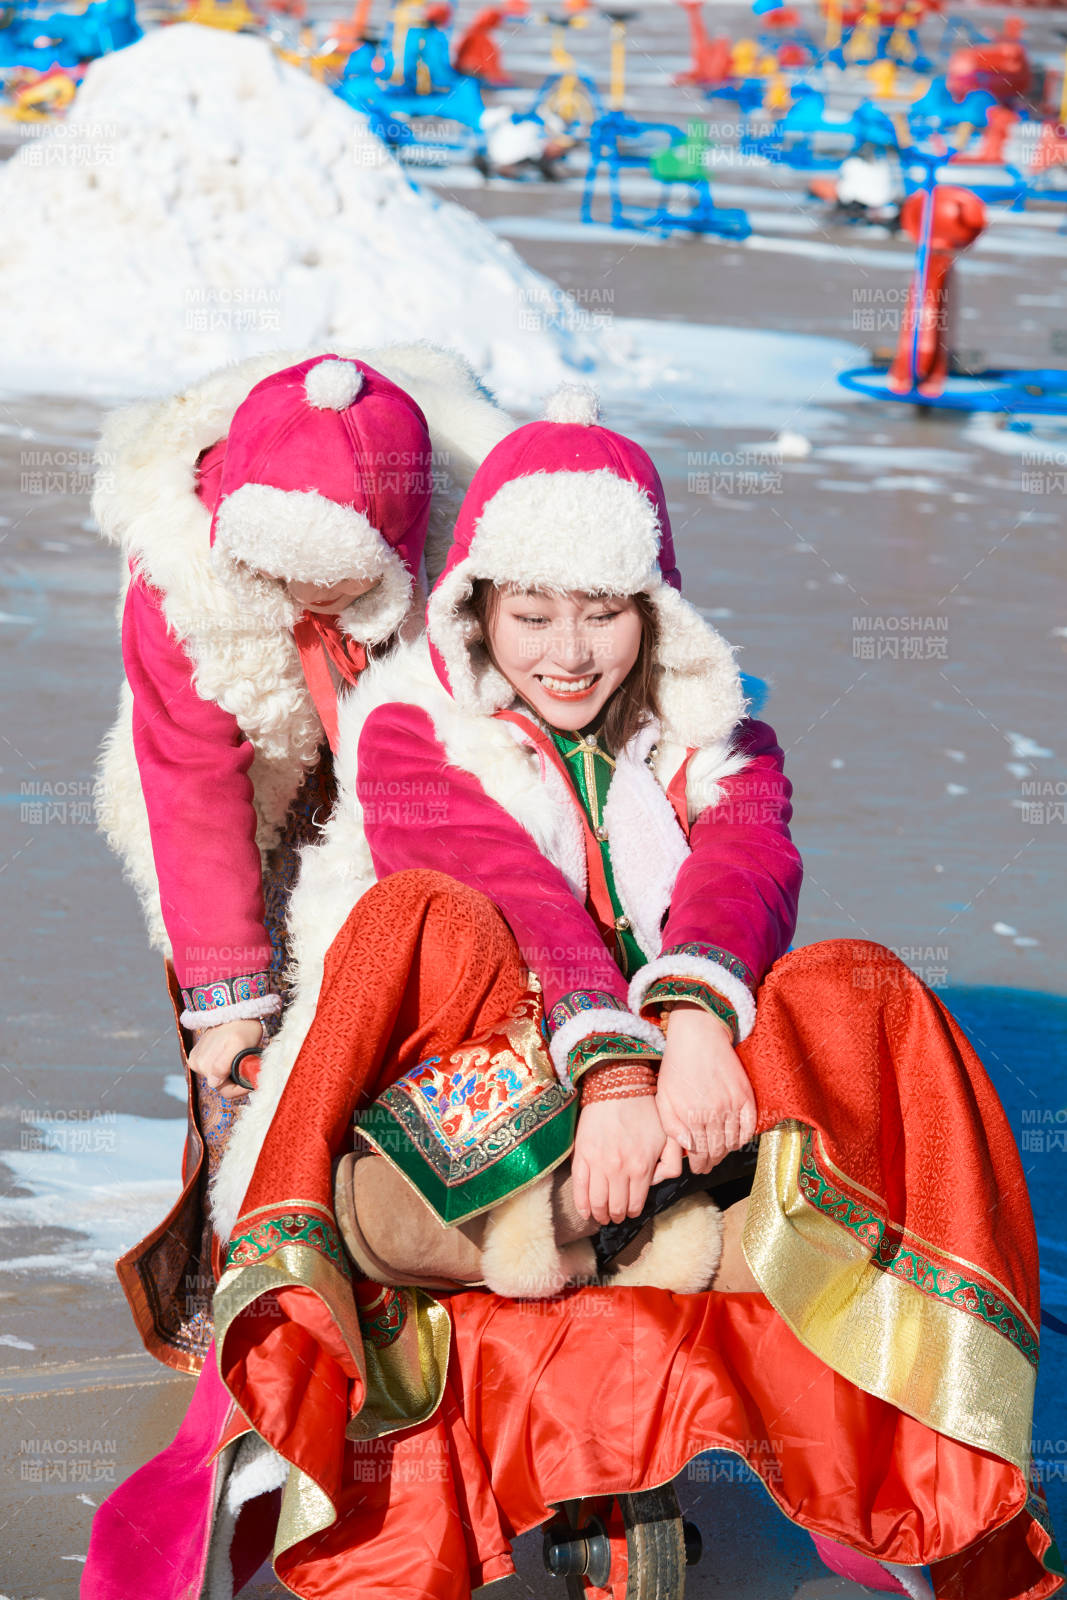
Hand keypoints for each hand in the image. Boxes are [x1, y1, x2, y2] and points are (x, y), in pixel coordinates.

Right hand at [187, 1017, 262, 1101]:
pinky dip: (226, 1065)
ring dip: (231, 1071)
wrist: (235, 1010)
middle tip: (248, 1062)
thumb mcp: (238, 1044)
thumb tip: (214, 1082)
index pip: (225, 1091)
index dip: (241, 1087)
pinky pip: (216, 1069)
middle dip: (236, 1077)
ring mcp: (197, 1060)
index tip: (252, 1078)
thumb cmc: (241, 1027)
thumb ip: (223, 1064)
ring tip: (240, 1055)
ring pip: (219, 1078)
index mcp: (204, 1066)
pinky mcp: (200, 1056)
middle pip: (221, 1085)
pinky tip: (232, 1053)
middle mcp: (197, 1065)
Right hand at [571, 1095, 667, 1225]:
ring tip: (601, 1217)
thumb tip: (659, 1182)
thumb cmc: (645, 1110)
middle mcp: (619, 1170)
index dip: (632, 1212)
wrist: (618, 1087)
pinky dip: (581, 1204)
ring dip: (599, 1214)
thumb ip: (671, 1163)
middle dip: (616, 1216)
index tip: (630, 1213)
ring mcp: (598, 1164)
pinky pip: (579, 1187)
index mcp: (642, 1167)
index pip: (636, 1203)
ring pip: (597, 1201)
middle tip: (615, 1217)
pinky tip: (584, 1212)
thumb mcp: (667, 1136)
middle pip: (615, 1206)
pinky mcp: (581, 1155)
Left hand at [655, 1005, 755, 1174]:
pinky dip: (743, 1138)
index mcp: (690, 1117)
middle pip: (717, 1151)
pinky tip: (735, 1140)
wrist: (699, 1035)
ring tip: (719, 1154)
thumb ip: (671, 1126)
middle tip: (708, 1166)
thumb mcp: (663, 1096)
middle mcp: (713, 1115)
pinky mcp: (746, 1097)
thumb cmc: (677, 1065)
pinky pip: (749, 1128)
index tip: (698, 1168)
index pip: (698, 1152)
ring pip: (732, 1142)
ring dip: (726, 1152)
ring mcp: (732, 1106)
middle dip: (711, 1162)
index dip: (699, 1164)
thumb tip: (688, 1147)